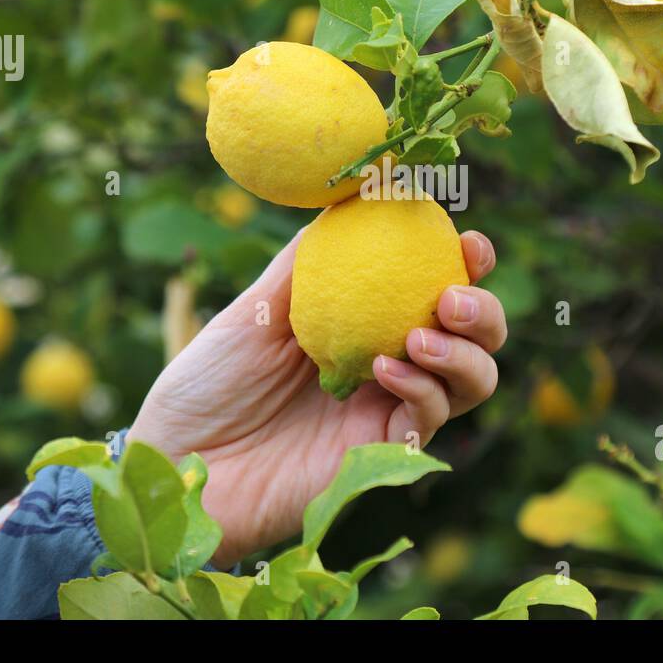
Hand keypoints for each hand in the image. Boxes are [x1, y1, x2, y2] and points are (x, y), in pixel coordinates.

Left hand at [129, 230, 505, 566]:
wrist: (177, 461)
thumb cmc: (207, 384)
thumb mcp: (253, 310)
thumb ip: (304, 265)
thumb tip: (347, 200)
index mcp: (367, 322)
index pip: (439, 288)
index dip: (469, 264)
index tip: (467, 242)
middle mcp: (390, 364)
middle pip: (478, 338)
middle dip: (485, 312)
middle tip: (451, 298)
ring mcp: (389, 411)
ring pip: (472, 383)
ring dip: (463, 354)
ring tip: (420, 336)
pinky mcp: (380, 455)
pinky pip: (427, 419)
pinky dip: (421, 389)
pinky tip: (383, 369)